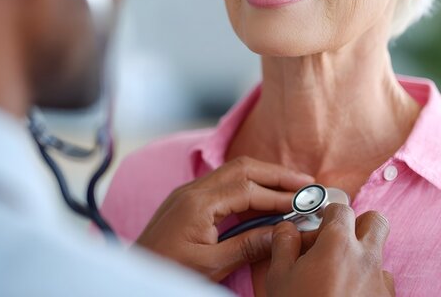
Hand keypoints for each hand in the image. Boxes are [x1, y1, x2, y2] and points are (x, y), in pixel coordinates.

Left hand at [136, 157, 314, 281]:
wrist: (134, 272)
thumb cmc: (167, 270)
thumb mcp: (211, 265)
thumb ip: (247, 246)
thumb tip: (282, 233)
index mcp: (197, 203)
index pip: (248, 189)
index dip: (279, 194)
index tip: (306, 201)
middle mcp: (193, 190)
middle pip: (242, 168)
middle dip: (276, 174)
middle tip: (306, 183)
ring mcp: (188, 192)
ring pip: (233, 172)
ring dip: (263, 177)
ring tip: (292, 186)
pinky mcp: (187, 200)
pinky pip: (223, 183)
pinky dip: (248, 185)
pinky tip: (263, 196)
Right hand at [267, 204, 394, 296]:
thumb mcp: (278, 275)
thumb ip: (284, 243)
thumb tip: (288, 230)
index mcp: (338, 243)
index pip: (340, 208)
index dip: (326, 216)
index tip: (315, 230)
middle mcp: (366, 257)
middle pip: (375, 221)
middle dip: (358, 225)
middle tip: (337, 241)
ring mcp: (381, 281)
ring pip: (379, 254)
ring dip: (361, 258)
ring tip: (337, 277)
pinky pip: (382, 282)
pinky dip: (367, 283)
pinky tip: (347, 296)